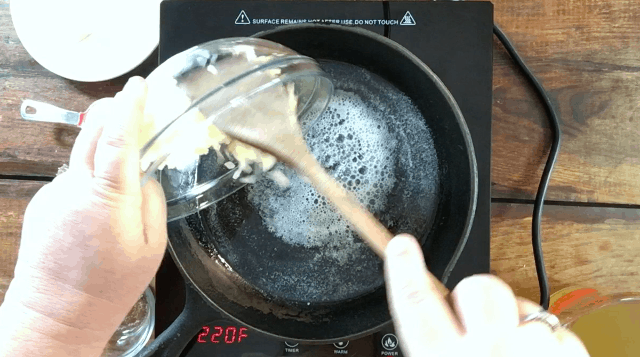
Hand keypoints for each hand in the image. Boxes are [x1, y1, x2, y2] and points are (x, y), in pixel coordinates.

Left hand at [1, 77, 166, 354]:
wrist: (58, 311)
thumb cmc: (109, 285)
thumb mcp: (152, 247)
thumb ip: (153, 202)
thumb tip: (146, 177)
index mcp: (109, 198)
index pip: (117, 137)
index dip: (130, 106)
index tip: (140, 86)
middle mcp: (76, 187)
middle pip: (92, 130)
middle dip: (113, 110)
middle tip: (133, 104)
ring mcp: (55, 192)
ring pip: (81, 152)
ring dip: (102, 144)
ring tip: (123, 166)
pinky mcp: (43, 201)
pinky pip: (71, 175)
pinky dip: (88, 173)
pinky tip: (99, 202)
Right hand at [384, 235, 589, 356]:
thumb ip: (434, 347)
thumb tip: (429, 323)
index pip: (416, 305)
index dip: (404, 270)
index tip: (402, 244)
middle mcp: (488, 354)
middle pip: (477, 288)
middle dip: (476, 298)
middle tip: (479, 325)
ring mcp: (531, 353)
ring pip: (521, 304)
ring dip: (516, 325)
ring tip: (514, 355)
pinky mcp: (568, 355)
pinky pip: (556, 327)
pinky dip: (548, 342)